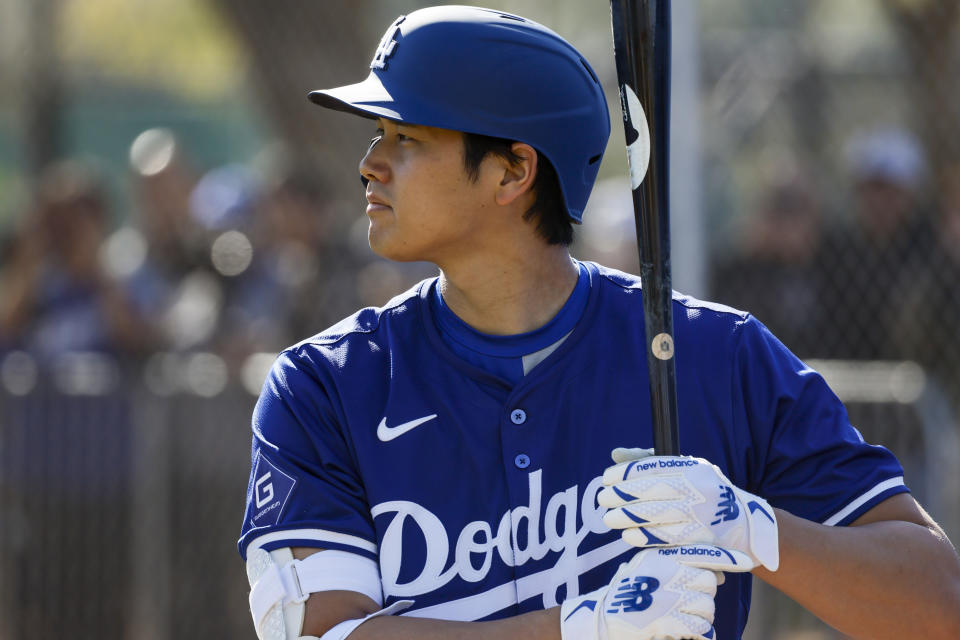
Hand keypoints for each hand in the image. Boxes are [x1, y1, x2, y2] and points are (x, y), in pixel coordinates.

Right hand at [560, 545, 752, 639]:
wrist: (602, 619)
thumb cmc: (627, 592)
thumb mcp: (646, 567)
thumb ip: (677, 564)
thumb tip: (718, 573)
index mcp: (661, 555)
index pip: (702, 552)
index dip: (728, 558)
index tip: (748, 563)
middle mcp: (666, 572)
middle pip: (708, 582)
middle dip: (704, 595)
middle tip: (688, 603)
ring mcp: (667, 596)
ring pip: (707, 607)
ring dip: (700, 617)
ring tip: (680, 619)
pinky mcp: (667, 620)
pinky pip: (700, 629)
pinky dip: (699, 635)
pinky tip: (688, 635)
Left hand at [598, 449, 778, 570]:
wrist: (744, 526)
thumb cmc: (704, 492)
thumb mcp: (685, 469)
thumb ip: (649, 460)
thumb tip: (615, 455)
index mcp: (693, 468)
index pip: (652, 466)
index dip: (625, 473)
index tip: (606, 478)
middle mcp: (699, 489)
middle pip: (650, 491)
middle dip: (620, 495)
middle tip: (602, 499)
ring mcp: (701, 515)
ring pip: (654, 515)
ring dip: (626, 518)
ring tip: (610, 518)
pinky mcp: (700, 540)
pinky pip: (664, 538)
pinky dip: (642, 537)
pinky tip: (628, 535)